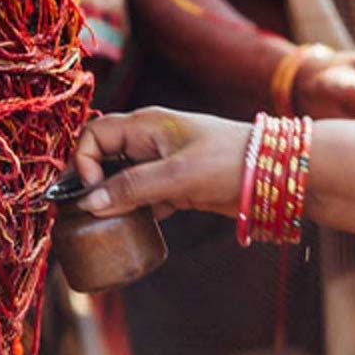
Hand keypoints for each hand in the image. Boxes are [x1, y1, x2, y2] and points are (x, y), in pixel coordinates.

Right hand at [73, 107, 249, 218]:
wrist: (274, 174)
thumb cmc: (228, 161)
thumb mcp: (177, 174)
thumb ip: (132, 188)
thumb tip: (89, 202)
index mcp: (146, 125)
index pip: (95, 135)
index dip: (83, 161)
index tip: (90, 191)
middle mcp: (149, 141)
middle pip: (104, 158)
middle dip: (91, 182)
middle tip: (80, 213)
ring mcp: (163, 165)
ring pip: (123, 182)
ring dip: (113, 202)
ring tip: (102, 226)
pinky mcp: (177, 187)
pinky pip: (144, 199)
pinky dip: (136, 213)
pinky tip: (135, 229)